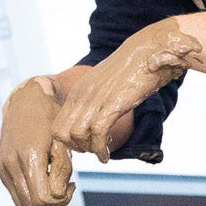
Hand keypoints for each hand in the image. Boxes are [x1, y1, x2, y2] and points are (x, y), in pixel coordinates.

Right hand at [0, 78, 73, 205]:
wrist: (26, 102)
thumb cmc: (49, 119)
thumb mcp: (62, 143)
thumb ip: (61, 170)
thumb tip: (55, 195)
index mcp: (30, 156)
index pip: (43, 198)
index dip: (62, 199)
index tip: (72, 184)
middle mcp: (12, 163)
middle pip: (33, 204)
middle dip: (53, 202)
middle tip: (66, 185)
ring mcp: (4, 166)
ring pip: (22, 203)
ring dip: (41, 200)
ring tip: (54, 183)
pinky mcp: (1, 167)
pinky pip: (15, 194)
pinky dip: (30, 194)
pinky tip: (42, 179)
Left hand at [53, 20, 200, 159]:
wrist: (149, 50)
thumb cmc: (132, 69)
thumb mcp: (106, 84)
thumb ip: (96, 98)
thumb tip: (96, 116)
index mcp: (78, 91)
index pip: (56, 123)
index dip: (66, 141)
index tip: (82, 145)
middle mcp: (81, 95)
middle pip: (60, 132)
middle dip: (74, 148)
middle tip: (90, 151)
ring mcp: (95, 99)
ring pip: (76, 135)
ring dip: (87, 150)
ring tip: (100, 153)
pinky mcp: (113, 104)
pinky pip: (98, 134)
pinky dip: (100, 149)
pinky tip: (106, 155)